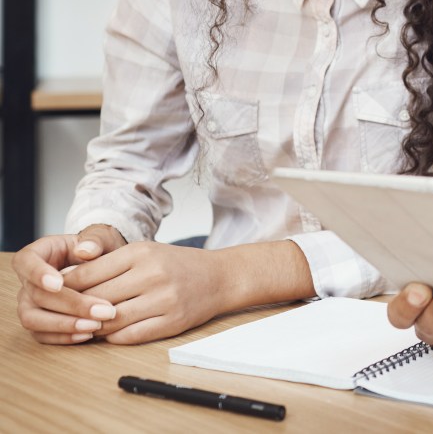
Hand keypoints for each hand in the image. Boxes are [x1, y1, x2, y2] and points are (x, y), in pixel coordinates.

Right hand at [13, 225, 124, 343]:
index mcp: (38, 254)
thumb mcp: (101, 237)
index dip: (38, 273)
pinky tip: (87, 334)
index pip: (26, 262)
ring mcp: (30, 304)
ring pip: (34, 319)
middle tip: (101, 310)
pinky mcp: (39, 322)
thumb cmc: (97, 249)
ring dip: (65, 325)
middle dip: (70, 305)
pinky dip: (63, 337)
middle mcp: (29, 281)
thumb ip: (95, 240)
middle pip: (37, 296)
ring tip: (95, 325)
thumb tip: (85, 250)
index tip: (58, 284)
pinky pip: (42, 335)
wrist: (102, 267)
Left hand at [59, 241, 232, 343]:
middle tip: (64, 315)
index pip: (88, 274)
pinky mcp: (172, 322)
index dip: (66, 288)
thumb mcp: (144, 252)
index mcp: (141, 252)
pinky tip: (110, 332)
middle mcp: (153, 274)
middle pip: (96, 299)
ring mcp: (164, 300)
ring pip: (111, 321)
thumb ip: (108, 263)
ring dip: (94, 326)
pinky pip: (130, 336)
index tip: (54, 294)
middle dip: (76, 310)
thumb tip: (66, 280)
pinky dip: (114, 337)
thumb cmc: (176, 264)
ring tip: (86, 325)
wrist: (220, 276)